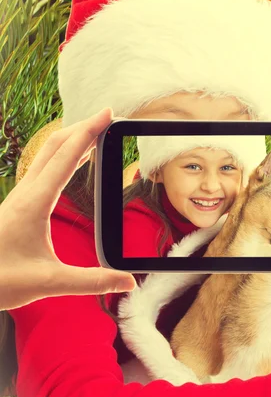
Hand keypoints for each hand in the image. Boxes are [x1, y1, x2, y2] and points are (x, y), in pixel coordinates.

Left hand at [0, 108, 135, 310]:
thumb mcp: (48, 282)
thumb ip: (91, 281)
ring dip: (70, 140)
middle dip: (82, 127)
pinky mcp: (16, 205)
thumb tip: (127, 282)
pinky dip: (60, 156)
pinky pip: (41, 169)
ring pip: (45, 155)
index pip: (66, 157)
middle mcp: (25, 193)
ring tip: (92, 134)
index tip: (107, 114)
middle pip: (54, 146)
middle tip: (106, 117)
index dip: (89, 132)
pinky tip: (67, 165)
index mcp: (34, 203)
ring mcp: (18, 197)